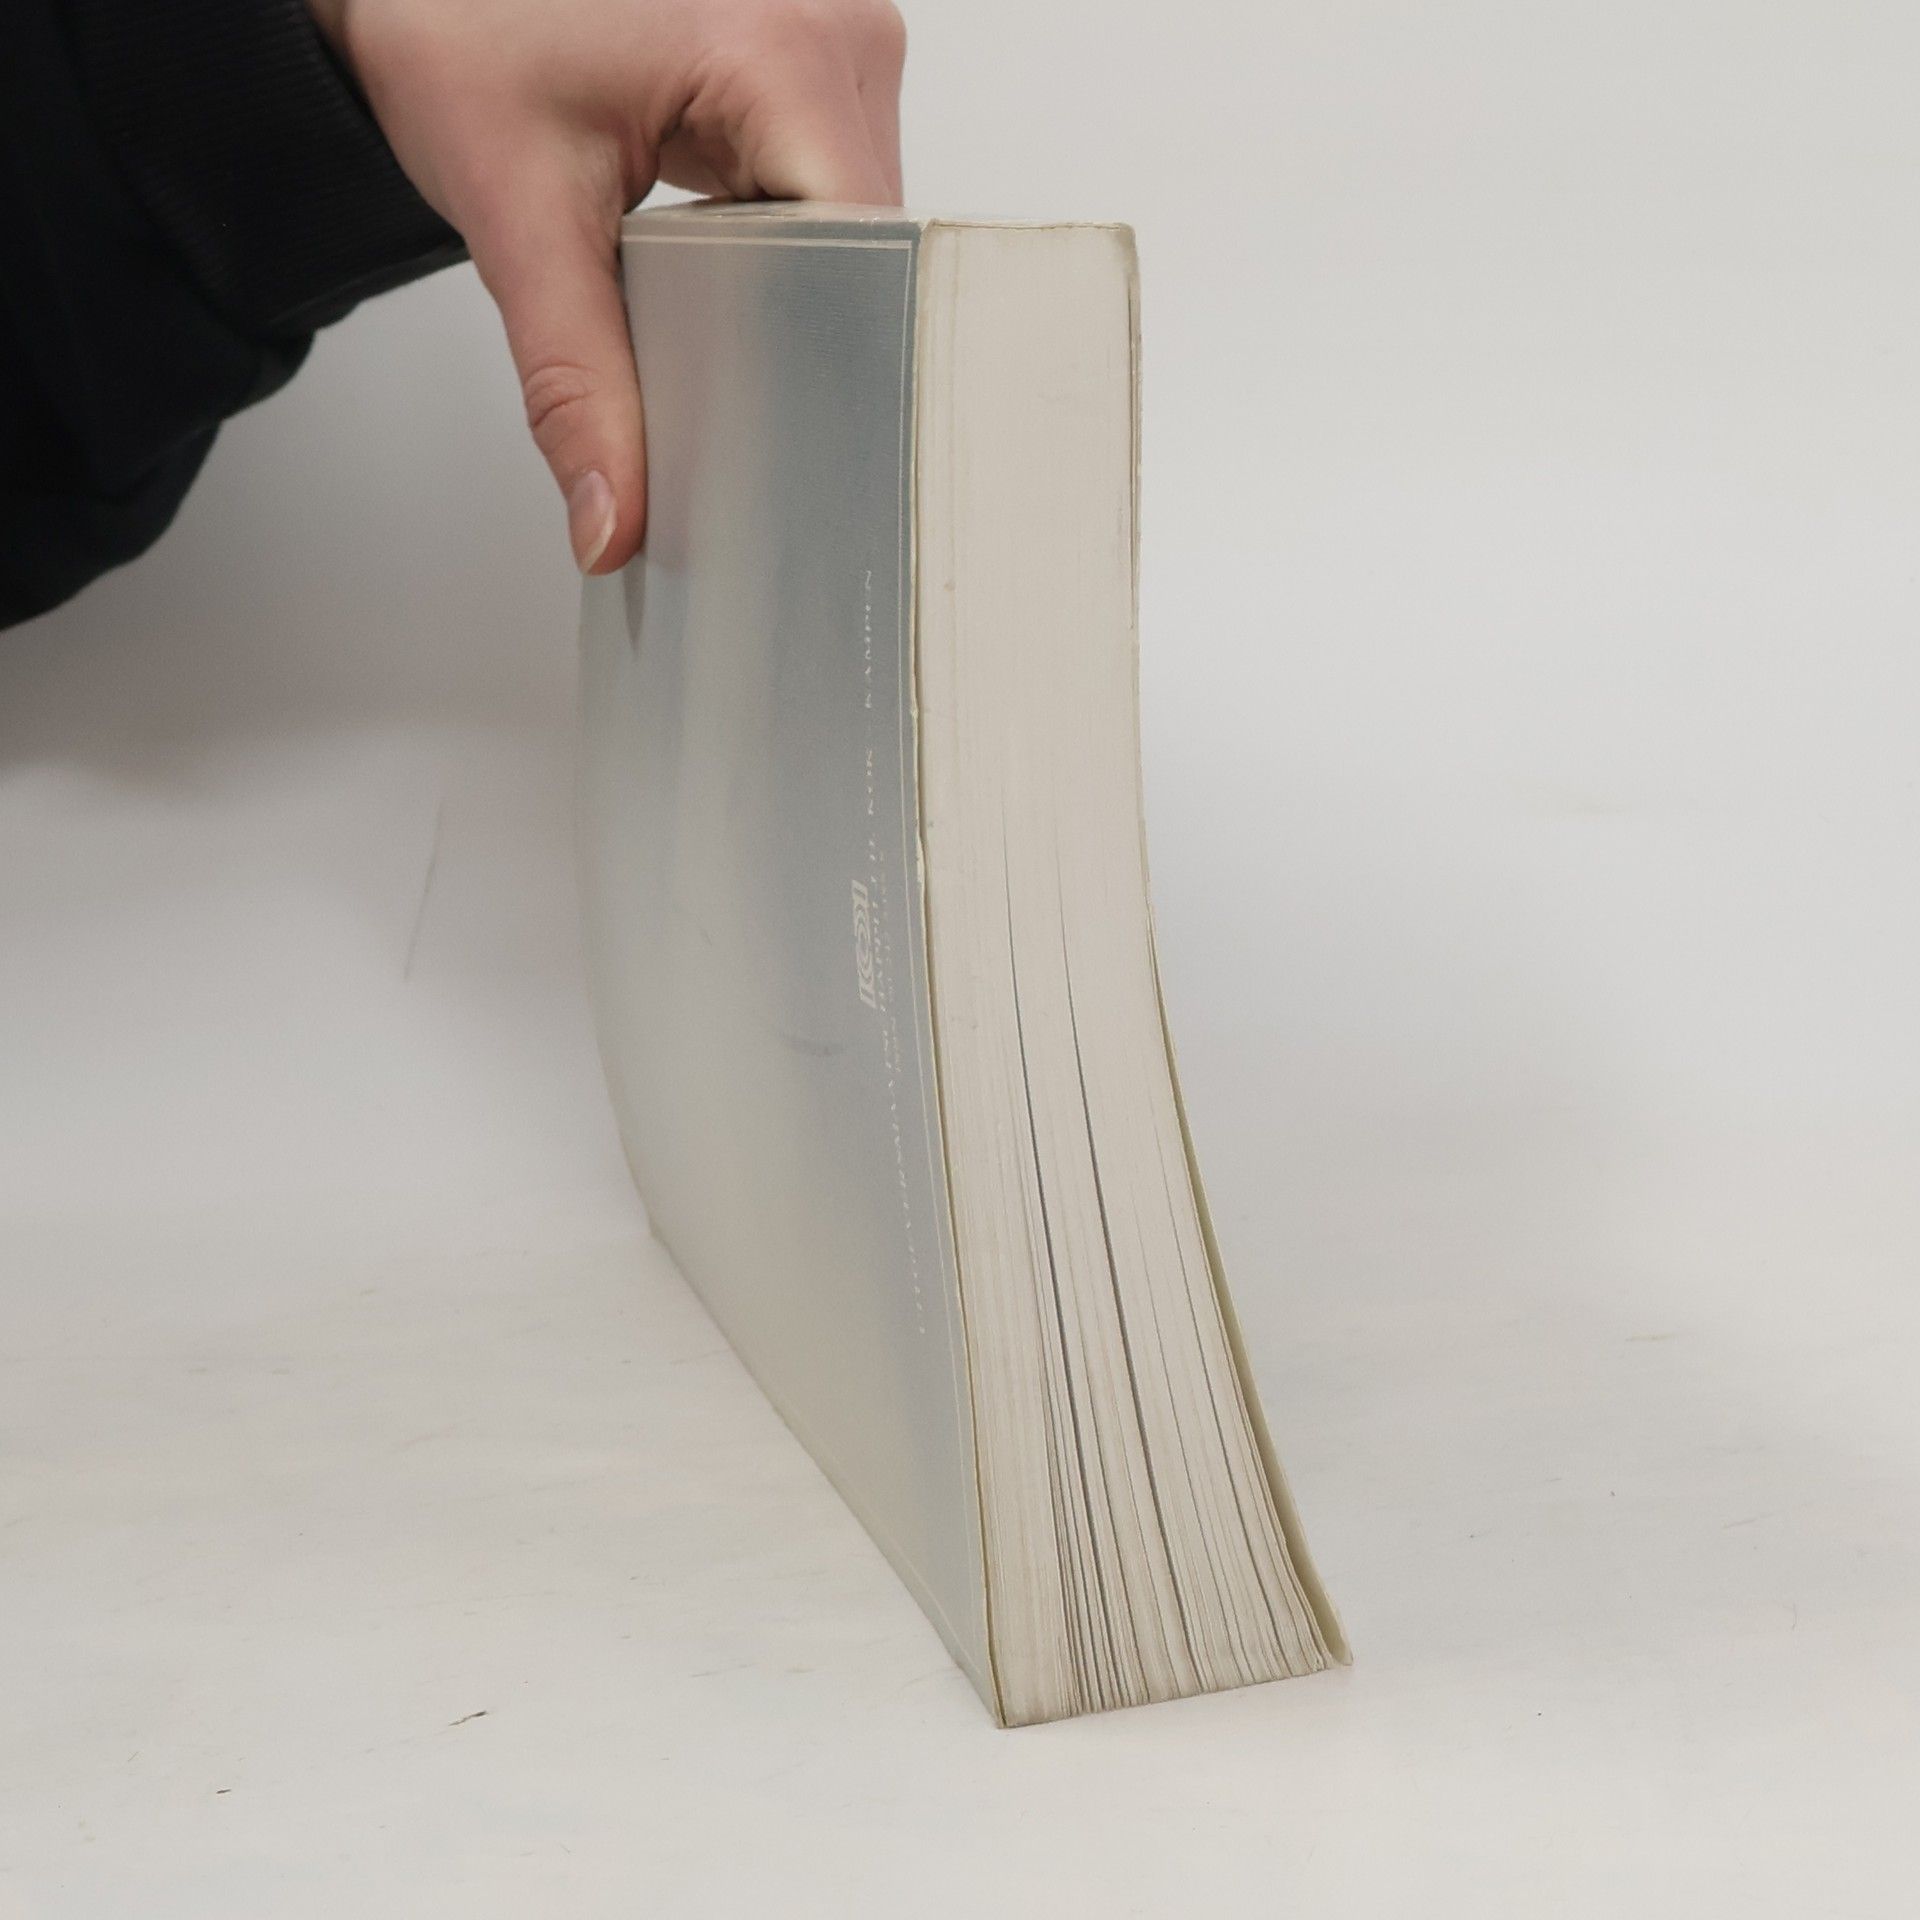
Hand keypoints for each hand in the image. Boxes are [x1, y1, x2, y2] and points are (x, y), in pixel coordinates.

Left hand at [307, 0, 905, 571]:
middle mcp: (836, 29)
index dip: (830, 355)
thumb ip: (574, 385)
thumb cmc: (457, 32)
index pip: (863, 254)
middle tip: (717, 367)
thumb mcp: (519, 219)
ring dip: (797, 279)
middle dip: (803, 324)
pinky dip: (785, 234)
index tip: (784, 430)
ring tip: (710, 294)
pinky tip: (727, 254)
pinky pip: (836, 179)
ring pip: (859, 221)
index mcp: (781, 51)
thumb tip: (614, 526)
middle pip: (869, 244)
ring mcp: (836, 34)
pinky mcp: (818, 54)